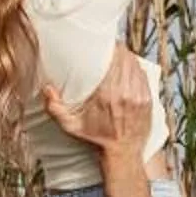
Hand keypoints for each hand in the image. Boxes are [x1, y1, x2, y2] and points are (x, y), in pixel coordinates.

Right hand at [40, 45, 153, 161]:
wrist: (123, 153)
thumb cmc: (96, 138)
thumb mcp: (71, 126)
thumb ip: (55, 108)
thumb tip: (46, 89)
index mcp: (107, 94)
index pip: (114, 60)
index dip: (112, 48)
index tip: (105, 43)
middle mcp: (125, 93)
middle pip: (126, 59)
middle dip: (120, 50)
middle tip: (111, 46)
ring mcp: (139, 96)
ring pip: (136, 66)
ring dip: (129, 57)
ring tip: (120, 54)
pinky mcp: (148, 100)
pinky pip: (144, 76)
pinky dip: (137, 69)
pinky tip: (131, 67)